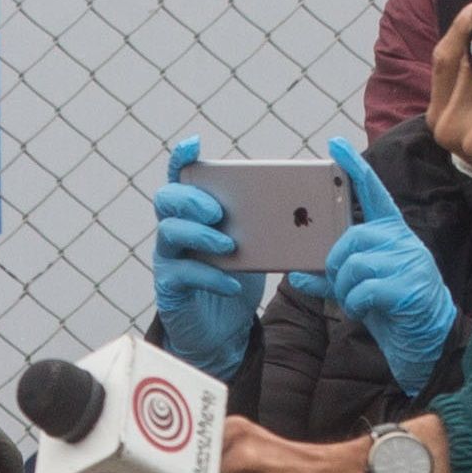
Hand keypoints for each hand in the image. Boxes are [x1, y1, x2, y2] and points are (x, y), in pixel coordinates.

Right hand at [149, 136, 255, 372]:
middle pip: (167, 199)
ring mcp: (168, 256)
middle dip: (192, 199)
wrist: (223, 328)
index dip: (182, 158)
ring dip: (200, 235)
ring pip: (169, 232)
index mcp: (195, 210)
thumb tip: (305, 211)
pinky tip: (233, 284)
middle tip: (218, 211)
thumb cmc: (238, 275)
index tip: (194, 144)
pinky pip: (183, 274)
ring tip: (228, 246)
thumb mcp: (256, 246)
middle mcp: (174, 227)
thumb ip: (267, 225)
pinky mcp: (170, 286)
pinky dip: (210, 277)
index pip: (181, 176)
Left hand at [298, 142, 457, 386]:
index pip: (373, 193)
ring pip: (354, 264)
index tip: (335, 146)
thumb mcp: (358, 288)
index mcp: (392, 234)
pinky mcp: (408, 287)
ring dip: (344, 288)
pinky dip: (354, 304)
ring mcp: (409, 262)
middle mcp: (403, 241)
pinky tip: (364, 311)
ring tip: (356, 301)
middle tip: (341, 284)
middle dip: (335, 265)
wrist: (426, 342)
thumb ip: (330, 278)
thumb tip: (296, 274)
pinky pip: (363, 289)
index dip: (354, 169)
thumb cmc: (391, 310)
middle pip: (351, 238)